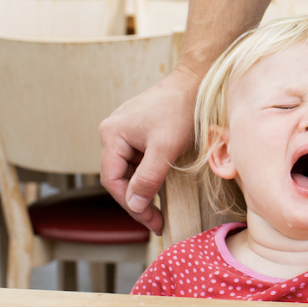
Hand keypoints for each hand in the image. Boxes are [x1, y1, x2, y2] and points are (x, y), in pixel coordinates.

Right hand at [99, 67, 199, 234]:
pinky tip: (161, 191)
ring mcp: (126, 132)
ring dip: (143, 191)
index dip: (130, 204)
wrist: (196, 84)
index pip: (112, 180)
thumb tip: (135, 204)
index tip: (150, 221)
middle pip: (119, 177)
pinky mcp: (140, 133)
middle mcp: (113, 133)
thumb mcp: (165, 149)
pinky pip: (139, 162)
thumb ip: (148, 178)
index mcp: (112, 135)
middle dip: (137, 201)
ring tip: (159, 212)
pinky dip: (148, 178)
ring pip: (129, 171)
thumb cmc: (181, 112)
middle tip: (156, 222)